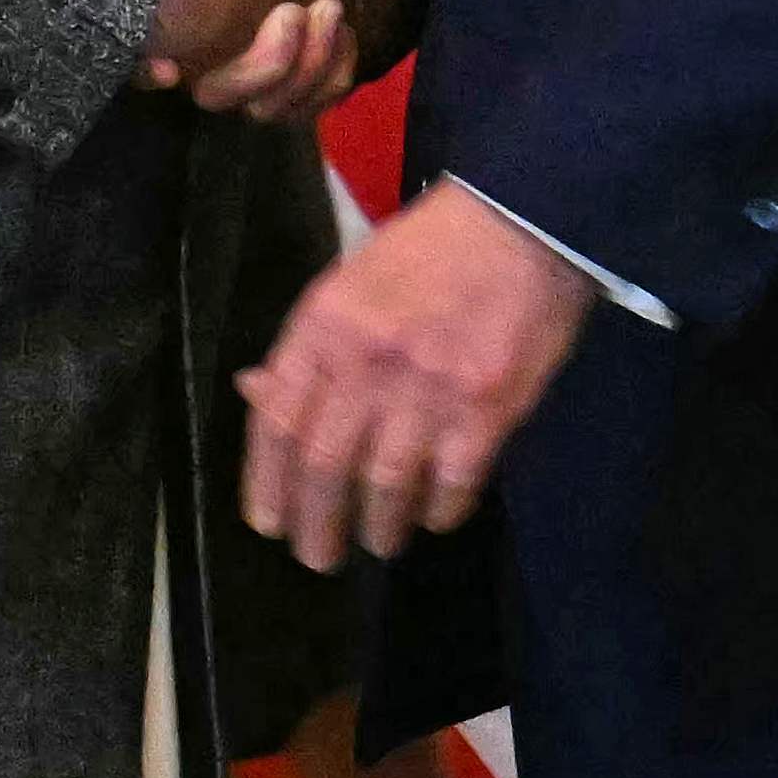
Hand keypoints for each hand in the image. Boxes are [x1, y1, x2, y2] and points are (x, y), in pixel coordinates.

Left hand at [239, 183, 595, 571]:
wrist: (522, 220)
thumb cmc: (430, 252)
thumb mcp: (350, 283)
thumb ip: (307, 346)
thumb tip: (255, 392)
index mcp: (325, 324)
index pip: (278, 420)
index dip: (267, 482)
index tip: (269, 523)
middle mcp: (367, 359)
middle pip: (323, 464)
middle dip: (316, 524)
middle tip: (319, 557)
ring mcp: (428, 386)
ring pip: (383, 485)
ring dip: (378, 527)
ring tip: (379, 542)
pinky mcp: (486, 406)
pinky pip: (450, 483)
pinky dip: (438, 510)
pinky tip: (434, 517)